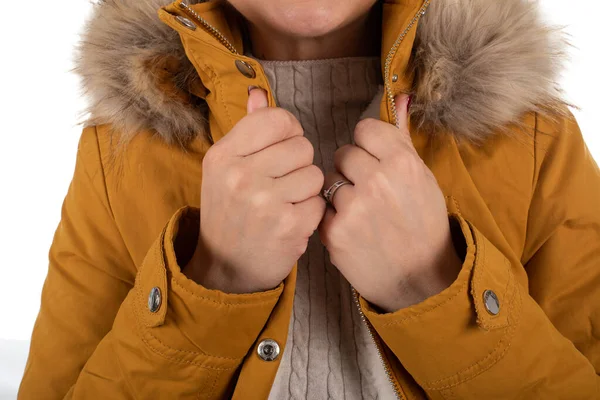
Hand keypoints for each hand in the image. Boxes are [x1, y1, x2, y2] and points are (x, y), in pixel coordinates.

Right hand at [184, 88, 325, 293]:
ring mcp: (265, 202)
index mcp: (224, 155)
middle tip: (281, 182)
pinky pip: (320, 202)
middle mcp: (241, 175)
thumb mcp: (225, 168)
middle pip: (302, 145)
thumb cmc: (229, 211)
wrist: (225, 266)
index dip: (289, 132)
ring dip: (306, 189)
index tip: (282, 147)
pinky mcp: (288, 226)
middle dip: (298, 163)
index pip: (278, 119)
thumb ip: (246, 129)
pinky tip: (292, 220)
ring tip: (286, 202)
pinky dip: (310, 212)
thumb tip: (259, 92)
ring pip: (315, 174)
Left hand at [318, 94, 462, 311]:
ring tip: (362, 213)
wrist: (421, 278)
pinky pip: (323, 208)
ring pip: (329, 181)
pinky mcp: (334, 232)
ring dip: (341, 194)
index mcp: (402, 162)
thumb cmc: (424, 225)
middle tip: (369, 191)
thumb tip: (400, 97)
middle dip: (352, 169)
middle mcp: (377, 181)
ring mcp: (354, 207)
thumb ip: (403, 137)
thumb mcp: (423, 178)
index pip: (364, 130)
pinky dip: (333, 218)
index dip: (368, 146)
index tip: (374, 160)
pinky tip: (353, 230)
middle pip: (343, 153)